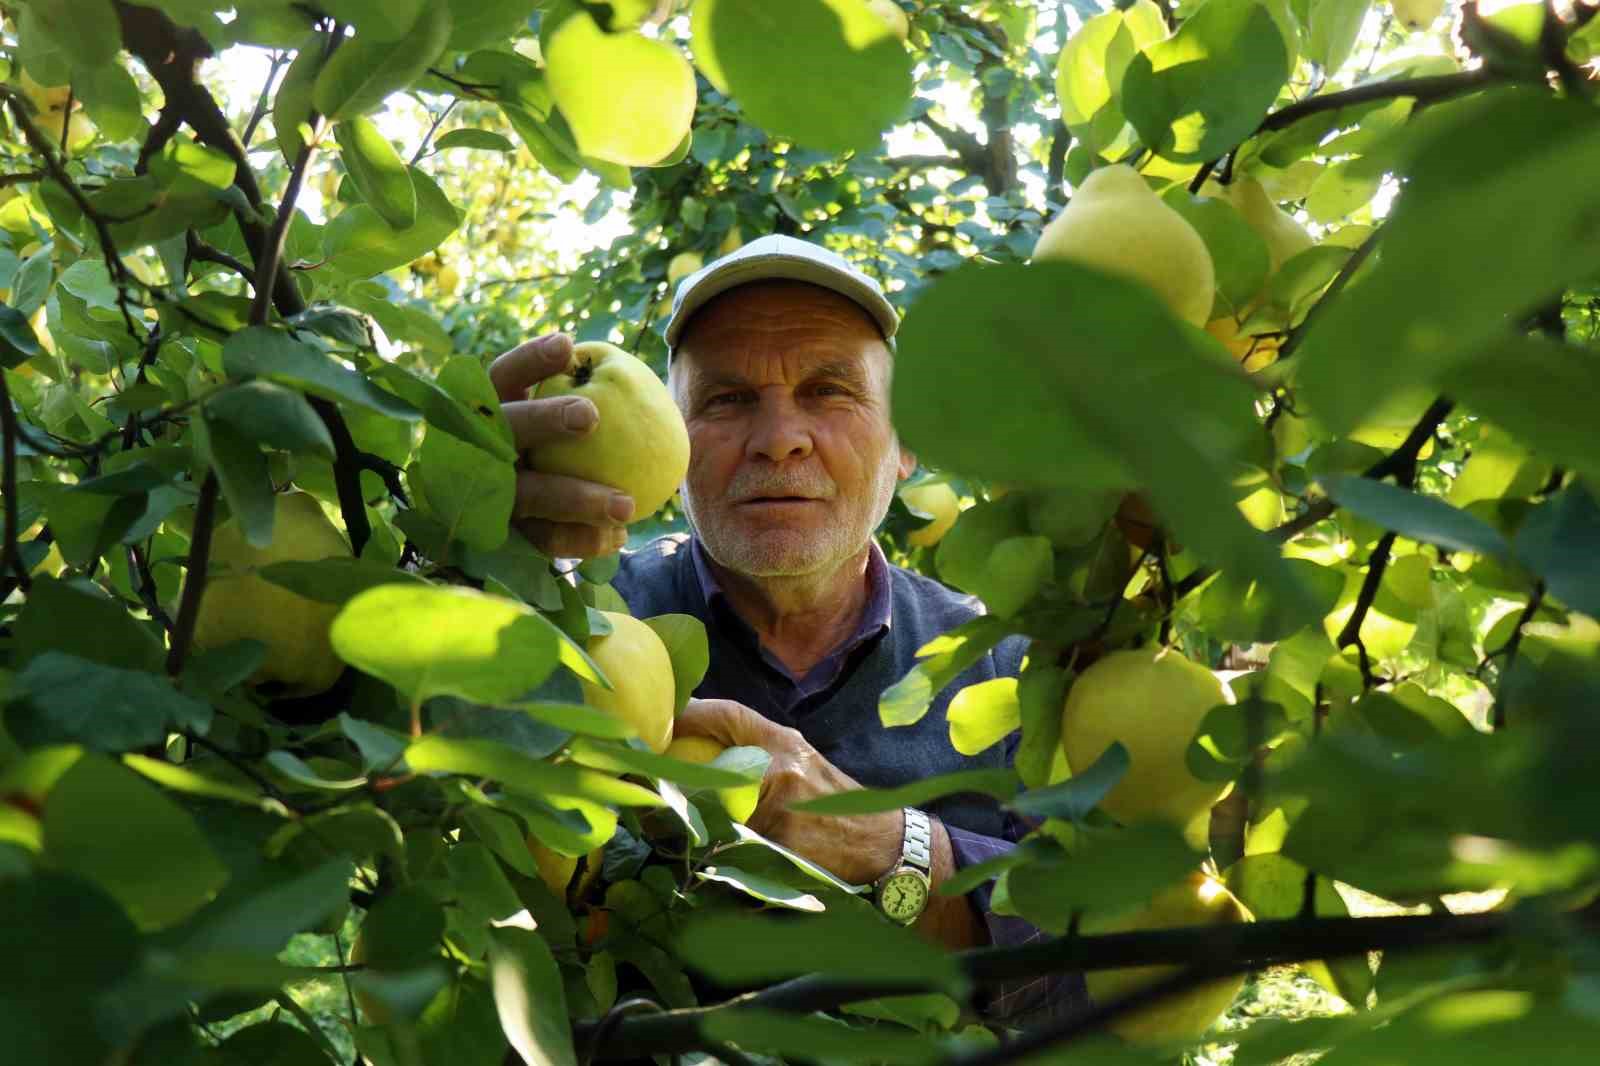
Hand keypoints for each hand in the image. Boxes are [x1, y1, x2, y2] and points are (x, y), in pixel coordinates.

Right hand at [489, 333, 635, 558]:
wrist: (495, 521)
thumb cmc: (543, 455)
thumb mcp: (546, 425)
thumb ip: (577, 402)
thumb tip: (633, 376)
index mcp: (491, 414)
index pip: (501, 377)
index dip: (529, 360)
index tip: (568, 344)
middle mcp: (481, 451)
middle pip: (505, 430)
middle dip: (544, 419)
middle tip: (589, 415)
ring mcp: (488, 497)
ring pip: (528, 495)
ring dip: (576, 500)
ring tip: (626, 506)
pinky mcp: (505, 538)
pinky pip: (544, 540)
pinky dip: (582, 540)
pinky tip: (618, 537)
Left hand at [674, 699, 902, 885]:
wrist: (885, 846)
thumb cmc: (839, 807)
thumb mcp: (804, 765)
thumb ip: (761, 756)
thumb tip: (706, 757)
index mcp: (786, 744)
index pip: (731, 713)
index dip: (692, 713)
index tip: (663, 720)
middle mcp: (782, 767)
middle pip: (710, 766)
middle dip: (679, 777)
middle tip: (651, 784)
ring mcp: (781, 806)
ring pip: (716, 809)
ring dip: (692, 821)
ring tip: (669, 828)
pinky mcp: (781, 843)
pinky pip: (734, 845)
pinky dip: (718, 851)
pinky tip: (706, 860)